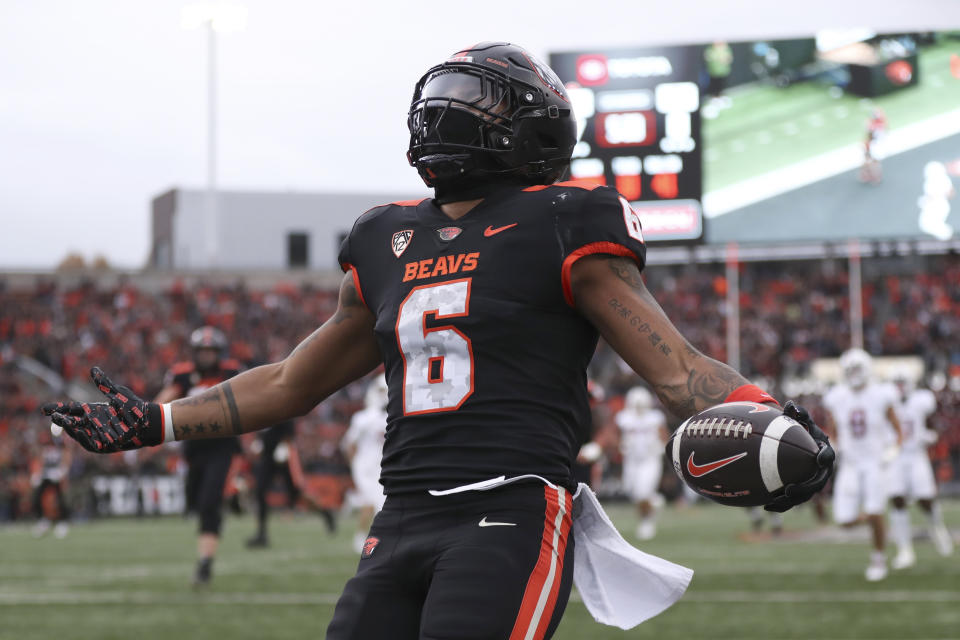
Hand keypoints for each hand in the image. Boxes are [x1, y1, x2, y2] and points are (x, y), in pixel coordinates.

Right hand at [40, 367, 163, 452]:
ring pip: (78, 433)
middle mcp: (93, 423)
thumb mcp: (117, 393)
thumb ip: (104, 384)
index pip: (71, 410)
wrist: (149, 421)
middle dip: (60, 420)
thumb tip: (93, 369)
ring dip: (69, 429)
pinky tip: (78, 431)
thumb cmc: (134, 407)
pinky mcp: (105, 445)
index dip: (58, 409)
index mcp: (93, 411)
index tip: (44, 409)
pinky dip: (83, 438)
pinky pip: (90, 444)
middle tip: (51, 415)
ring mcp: (98, 435)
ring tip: (60, 422)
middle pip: (71, 422)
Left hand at [764, 400, 835, 512]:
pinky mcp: (802, 491)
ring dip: (790, 501)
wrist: (797, 443)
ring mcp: (812, 482)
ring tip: (775, 502)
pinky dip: (781, 504)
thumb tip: (790, 405)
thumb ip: (797, 413)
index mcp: (824, 452)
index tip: (819, 459)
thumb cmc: (799, 429)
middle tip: (789, 490)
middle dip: (804, 488)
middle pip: (816, 483)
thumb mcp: (799, 419)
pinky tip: (766, 505)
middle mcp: (821, 470)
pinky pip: (793, 500)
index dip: (825, 457)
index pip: (828, 455)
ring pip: (804, 496)